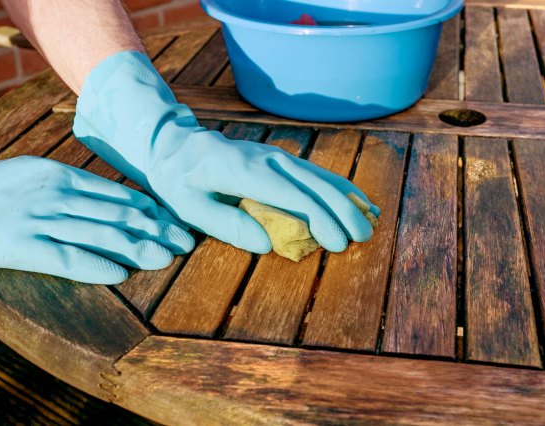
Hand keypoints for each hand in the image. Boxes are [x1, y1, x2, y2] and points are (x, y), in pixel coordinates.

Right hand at [0, 156, 193, 283]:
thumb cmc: (6, 191)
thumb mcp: (42, 173)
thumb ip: (82, 185)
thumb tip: (129, 203)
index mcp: (65, 175)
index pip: (122, 195)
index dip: (155, 212)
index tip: (177, 224)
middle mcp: (58, 195)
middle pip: (120, 215)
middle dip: (158, 230)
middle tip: (186, 242)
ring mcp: (41, 220)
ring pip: (102, 235)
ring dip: (138, 248)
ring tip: (165, 258)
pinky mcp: (24, 246)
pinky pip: (67, 258)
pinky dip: (96, 266)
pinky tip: (120, 274)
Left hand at [74, 51, 378, 252]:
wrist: (174, 144)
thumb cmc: (178, 179)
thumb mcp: (189, 207)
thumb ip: (227, 225)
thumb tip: (268, 244)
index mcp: (245, 171)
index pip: (293, 195)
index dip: (320, 219)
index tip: (338, 243)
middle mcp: (268, 158)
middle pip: (315, 184)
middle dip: (343, 210)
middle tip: (364, 237)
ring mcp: (276, 155)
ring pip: (319, 175)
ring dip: (346, 197)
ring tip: (370, 218)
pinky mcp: (279, 158)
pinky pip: (313, 172)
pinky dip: (336, 186)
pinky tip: (353, 198)